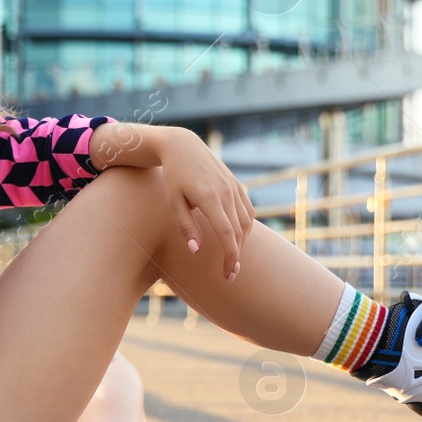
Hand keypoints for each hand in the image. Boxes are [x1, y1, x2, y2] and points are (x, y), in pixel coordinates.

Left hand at [154, 129, 254, 280]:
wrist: (183, 147)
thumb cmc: (173, 177)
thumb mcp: (173, 202)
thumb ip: (186, 227)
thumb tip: (196, 251)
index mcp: (209, 198)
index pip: (227, 233)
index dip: (230, 256)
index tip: (228, 274)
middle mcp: (226, 192)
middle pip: (239, 231)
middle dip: (237, 255)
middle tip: (230, 274)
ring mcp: (234, 187)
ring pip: (247, 222)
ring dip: (242, 242)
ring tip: (232, 257)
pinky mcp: (237, 184)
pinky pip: (248, 210)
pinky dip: (246, 226)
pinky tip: (238, 237)